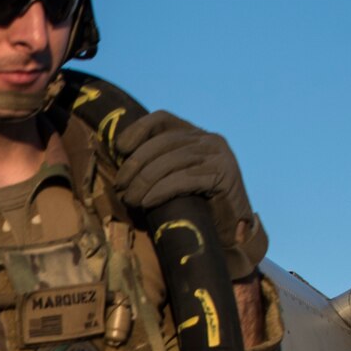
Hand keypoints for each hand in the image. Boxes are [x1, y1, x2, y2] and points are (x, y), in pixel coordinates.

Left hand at [113, 111, 268, 278]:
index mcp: (195, 135)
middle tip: (120, 186)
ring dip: (144, 181)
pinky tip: (147, 202)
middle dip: (136, 164)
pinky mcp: (224, 176)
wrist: (232, 231)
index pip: (162, 119)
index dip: (137, 129)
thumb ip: (157, 164)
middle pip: (163, 142)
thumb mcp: (174, 178)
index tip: (118, 149)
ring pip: (172, 161)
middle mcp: (209, 140)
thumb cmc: (197, 206)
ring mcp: (219, 156)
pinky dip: (161, 190)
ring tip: (130, 199)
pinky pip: (185, 179)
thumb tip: (120, 163)